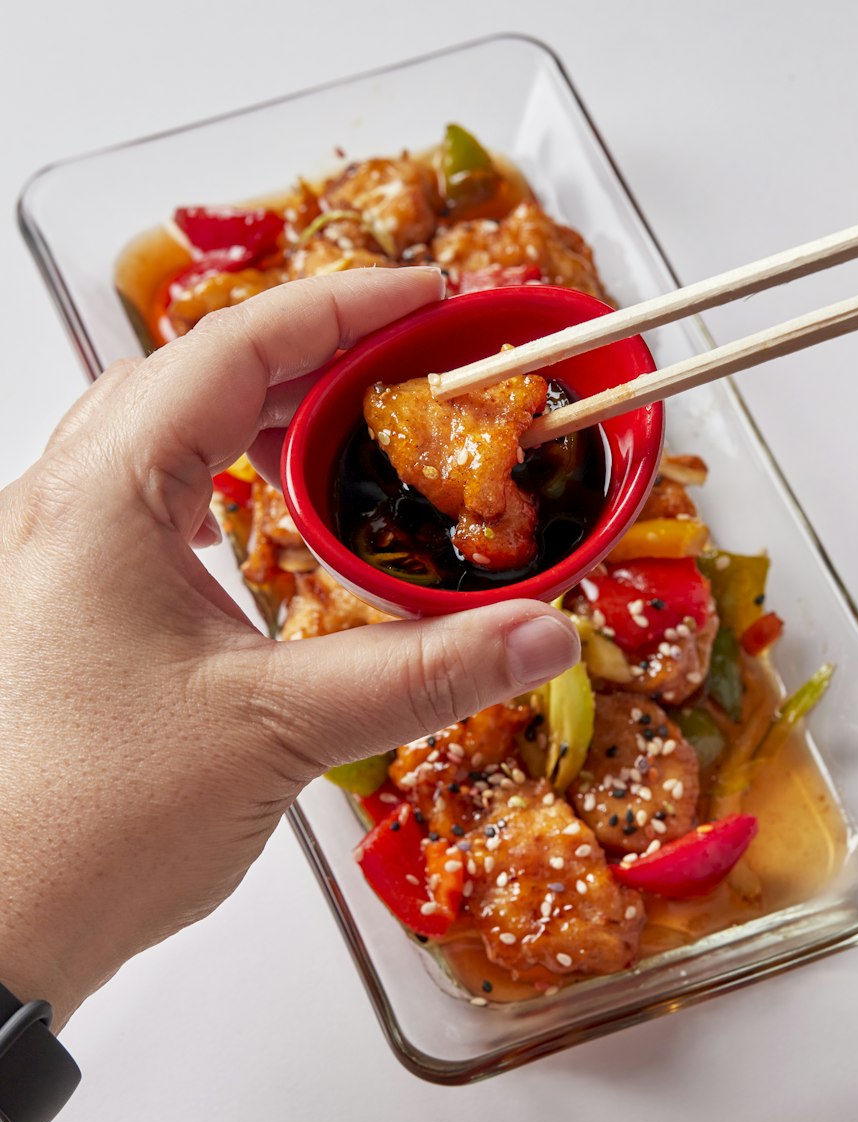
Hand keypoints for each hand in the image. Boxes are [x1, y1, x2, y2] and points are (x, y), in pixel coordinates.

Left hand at [0, 267, 578, 1027]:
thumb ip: (423, 672)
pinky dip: (217, 479)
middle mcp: (60, 508)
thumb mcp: (278, 730)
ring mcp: (50, 558)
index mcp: (100, 498)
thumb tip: (543, 632)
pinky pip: (144, 500)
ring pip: (158, 434)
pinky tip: (264, 519)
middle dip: (303, 351)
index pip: (231, 351)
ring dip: (253, 412)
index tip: (428, 298)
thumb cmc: (91, 823)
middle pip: (187, 375)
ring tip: (348, 422)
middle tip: (404, 358)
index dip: (341, 310)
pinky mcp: (62, 607)